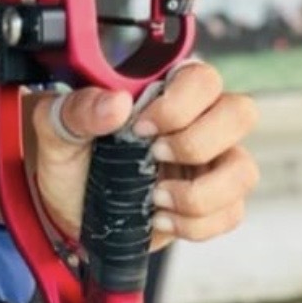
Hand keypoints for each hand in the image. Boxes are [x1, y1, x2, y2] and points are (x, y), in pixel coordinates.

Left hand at [31, 62, 258, 247]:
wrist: (69, 210)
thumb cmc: (71, 158)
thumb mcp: (58, 129)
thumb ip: (78, 109)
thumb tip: (116, 103)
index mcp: (166, 91)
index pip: (203, 78)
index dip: (180, 103)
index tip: (139, 128)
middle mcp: (199, 121)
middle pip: (241, 113)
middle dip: (197, 142)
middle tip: (153, 157)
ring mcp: (211, 163)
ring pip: (244, 170)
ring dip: (199, 192)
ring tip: (155, 197)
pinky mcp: (213, 203)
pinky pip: (230, 213)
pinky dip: (195, 224)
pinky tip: (160, 219)